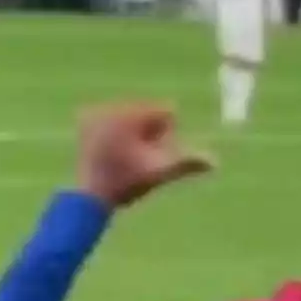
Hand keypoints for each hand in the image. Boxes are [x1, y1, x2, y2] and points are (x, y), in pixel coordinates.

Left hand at [77, 102, 213, 208]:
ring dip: (132, 133)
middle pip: (147, 112)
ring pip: (130, 115)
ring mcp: (96, 110)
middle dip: (147, 134)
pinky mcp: (84, 117)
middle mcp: (114, 105)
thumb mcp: (160, 172)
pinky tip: (107, 151)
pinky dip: (116, 132)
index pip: (166, 112)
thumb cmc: (129, 184)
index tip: (146, 156)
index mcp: (132, 113)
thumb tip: (215, 162)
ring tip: (119, 157)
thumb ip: (187, 163)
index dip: (164, 137)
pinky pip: (113, 117)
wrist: (91, 196)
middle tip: (131, 159)